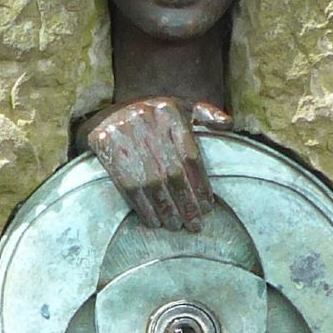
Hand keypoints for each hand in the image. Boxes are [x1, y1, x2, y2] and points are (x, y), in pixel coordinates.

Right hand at [86, 98, 230, 230]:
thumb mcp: (178, 107)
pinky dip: (143, 206)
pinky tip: (154, 221)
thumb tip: (228, 124)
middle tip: (194, 224)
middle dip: (185, 202)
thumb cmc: (151, 117)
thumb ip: (204, 114)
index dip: (200, 184)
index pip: (190, 155)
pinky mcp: (105, 144)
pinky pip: (128, 184)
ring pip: (151, 181)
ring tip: (176, 225)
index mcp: (169, 111)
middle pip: (172, 172)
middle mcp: (147, 120)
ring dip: (165, 208)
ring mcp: (124, 132)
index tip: (207, 206)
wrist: (104, 113)